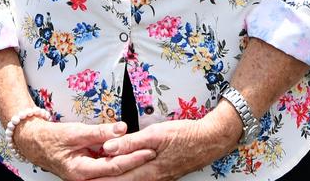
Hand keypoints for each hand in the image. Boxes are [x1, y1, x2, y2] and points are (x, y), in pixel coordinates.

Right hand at [14, 119, 156, 180]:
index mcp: (82, 173)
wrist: (35, 142)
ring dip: (129, 162)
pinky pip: (107, 166)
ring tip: (147, 153)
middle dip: (136, 163)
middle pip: (117, 172)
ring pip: (113, 171)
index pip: (115, 167)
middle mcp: (87, 178)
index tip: (148, 150)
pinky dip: (118, 160)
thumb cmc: (52, 138)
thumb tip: (121, 129)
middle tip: (154, 153)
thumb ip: (99, 131)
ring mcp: (88, 175)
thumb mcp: (75, 132)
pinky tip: (131, 154)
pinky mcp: (89, 169)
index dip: (133, 158)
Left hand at [90, 106, 242, 180]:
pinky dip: (128, 177)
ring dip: (115, 180)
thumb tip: (108, 148)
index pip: (116, 180)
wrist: (210, 140)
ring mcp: (159, 178)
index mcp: (148, 171)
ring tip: (101, 178)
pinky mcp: (164, 174)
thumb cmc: (185, 135)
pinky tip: (125, 173)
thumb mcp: (157, 133)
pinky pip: (141, 179)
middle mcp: (152, 179)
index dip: (98, 180)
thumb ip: (131, 142)